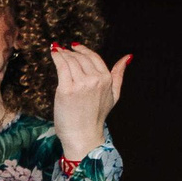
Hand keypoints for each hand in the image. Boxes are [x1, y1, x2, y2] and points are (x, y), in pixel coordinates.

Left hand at [48, 42, 128, 159]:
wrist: (83, 134)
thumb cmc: (96, 116)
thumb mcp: (114, 95)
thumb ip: (119, 75)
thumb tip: (127, 57)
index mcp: (107, 79)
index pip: (94, 57)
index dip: (83, 50)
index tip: (74, 46)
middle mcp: (95, 79)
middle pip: (80, 58)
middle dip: (70, 52)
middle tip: (62, 49)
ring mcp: (81, 84)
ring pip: (70, 61)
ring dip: (62, 54)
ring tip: (57, 51)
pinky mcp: (66, 89)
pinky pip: (61, 67)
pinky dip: (57, 58)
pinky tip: (53, 54)